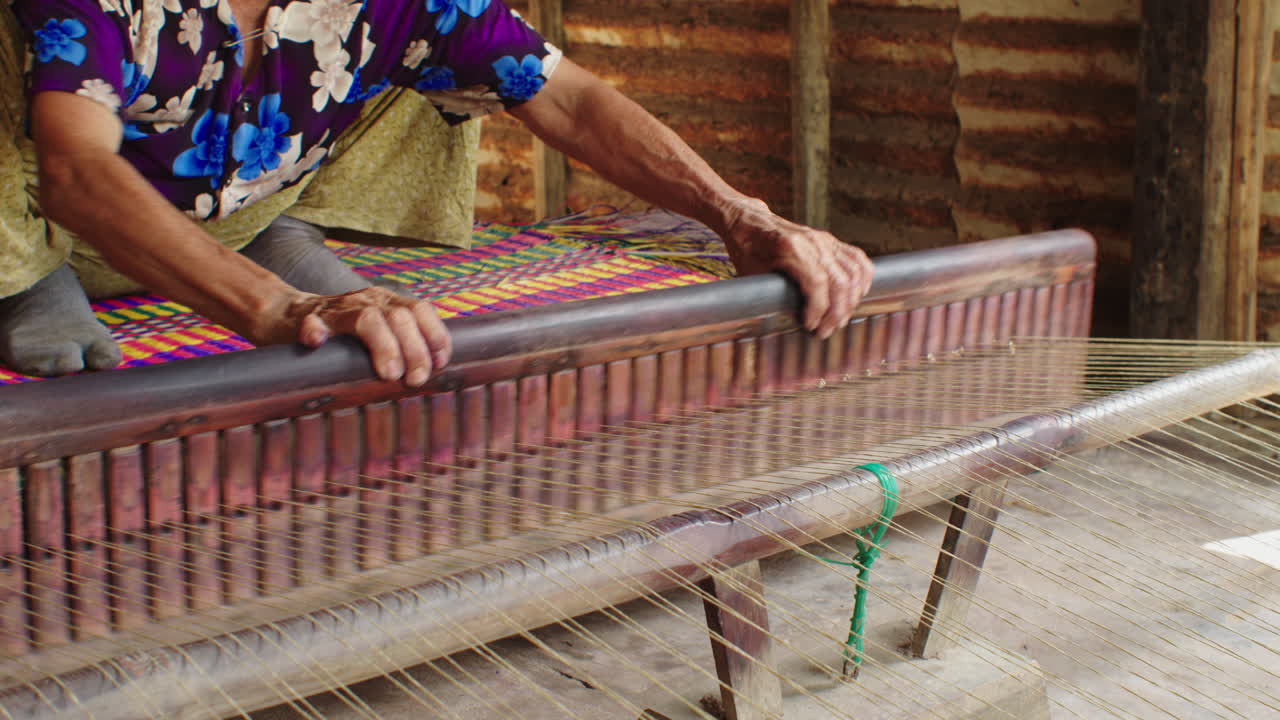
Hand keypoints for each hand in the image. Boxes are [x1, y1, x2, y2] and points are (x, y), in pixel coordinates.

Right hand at [282, 287, 451, 386]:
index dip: (435, 336)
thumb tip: (435, 373)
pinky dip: (315, 332)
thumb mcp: (379, 332)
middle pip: (400, 317)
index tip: (440, 364)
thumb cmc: (341, 335)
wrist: (287, 316)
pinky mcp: (307, 321)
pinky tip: (317, 342)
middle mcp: (367, 301)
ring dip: (384, 345)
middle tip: (415, 379)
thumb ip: (404, 344)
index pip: (421, 310)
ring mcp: (337, 310)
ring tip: (389, 373)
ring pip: (368, 318)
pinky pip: (311, 323)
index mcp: (387, 303)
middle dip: (415, 350)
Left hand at [721, 199, 873, 337]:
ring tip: (839, 320)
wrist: (750, 222)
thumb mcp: (752, 275)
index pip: (818, 282)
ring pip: (853, 273)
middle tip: (825, 331)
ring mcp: (825, 240)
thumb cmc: (748, 249)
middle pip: (840, 281)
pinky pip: (858, 260)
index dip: (818, 310)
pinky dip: (863, 279)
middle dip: (836, 313)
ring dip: (850, 301)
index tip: (810, 326)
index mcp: (791, 248)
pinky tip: (858, 295)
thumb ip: (770, 295)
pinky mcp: (831, 241)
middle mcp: (813, 242)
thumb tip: (786, 323)